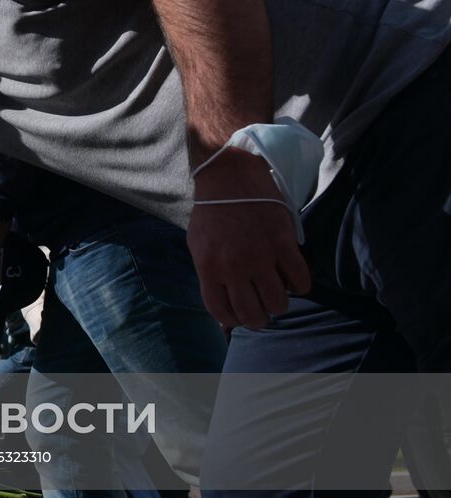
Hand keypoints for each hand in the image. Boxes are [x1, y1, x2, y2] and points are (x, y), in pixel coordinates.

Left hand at [187, 149, 310, 329]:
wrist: (228, 177)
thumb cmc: (212, 212)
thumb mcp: (198, 245)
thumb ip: (209, 273)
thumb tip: (222, 299)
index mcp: (208, 268)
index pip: (222, 312)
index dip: (234, 320)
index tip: (241, 314)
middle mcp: (233, 267)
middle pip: (252, 314)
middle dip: (260, 317)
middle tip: (263, 307)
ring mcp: (259, 257)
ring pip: (278, 303)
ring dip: (280, 303)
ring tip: (278, 291)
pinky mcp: (283, 244)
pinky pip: (299, 281)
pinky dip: (299, 285)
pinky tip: (293, 278)